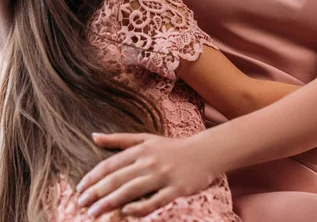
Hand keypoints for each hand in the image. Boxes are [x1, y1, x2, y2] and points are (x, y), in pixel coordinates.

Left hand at [76, 133, 218, 217]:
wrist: (204, 153)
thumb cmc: (171, 147)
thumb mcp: (145, 139)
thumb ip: (119, 140)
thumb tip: (93, 136)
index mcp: (141, 149)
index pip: (111, 164)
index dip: (93, 176)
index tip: (79, 188)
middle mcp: (149, 161)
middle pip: (118, 178)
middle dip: (96, 192)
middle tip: (81, 203)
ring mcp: (163, 175)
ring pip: (131, 190)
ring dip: (110, 202)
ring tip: (94, 213)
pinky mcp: (176, 189)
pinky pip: (154, 201)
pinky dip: (139, 207)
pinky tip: (125, 213)